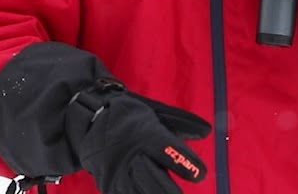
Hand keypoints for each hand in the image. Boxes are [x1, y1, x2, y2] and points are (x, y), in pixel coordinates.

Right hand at [66, 79, 209, 193]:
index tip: (200, 174)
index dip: (186, 163)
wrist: (90, 123)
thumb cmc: (131, 118)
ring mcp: (118, 174)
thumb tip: (207, 131)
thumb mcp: (155, 113)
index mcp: (145, 135)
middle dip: (171, 193)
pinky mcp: (109, 187)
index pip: (168, 151)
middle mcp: (131, 156)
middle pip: (155, 181)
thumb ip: (182, 122)